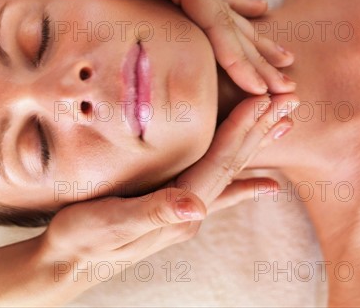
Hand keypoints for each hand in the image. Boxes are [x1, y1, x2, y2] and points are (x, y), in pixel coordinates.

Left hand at [31, 0, 294, 93]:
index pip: (220, 27)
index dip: (242, 60)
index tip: (265, 90)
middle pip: (232, 26)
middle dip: (259, 60)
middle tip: (289, 88)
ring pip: (229, 18)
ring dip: (256, 41)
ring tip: (284, 58)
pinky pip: (212, 7)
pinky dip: (237, 12)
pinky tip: (255, 10)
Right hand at [33, 94, 297, 303]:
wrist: (69, 260)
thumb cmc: (83, 238)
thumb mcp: (111, 224)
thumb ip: (154, 214)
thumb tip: (197, 209)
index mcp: (181, 207)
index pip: (220, 162)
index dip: (242, 129)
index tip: (264, 99)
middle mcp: (192, 209)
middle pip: (234, 163)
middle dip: (261, 130)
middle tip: (290, 100)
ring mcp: (187, 209)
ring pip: (231, 171)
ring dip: (257, 146)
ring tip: (285, 125)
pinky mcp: (175, 206)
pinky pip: (219, 190)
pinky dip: (245, 184)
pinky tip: (266, 182)